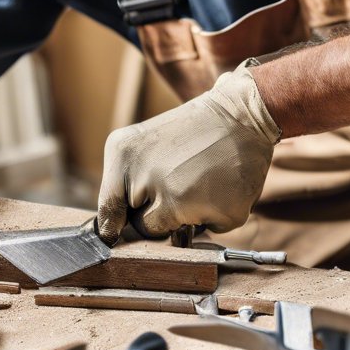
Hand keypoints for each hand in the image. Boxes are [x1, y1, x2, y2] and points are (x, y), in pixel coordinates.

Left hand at [97, 61, 279, 243]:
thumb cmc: (186, 133)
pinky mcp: (222, 213)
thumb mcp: (136, 144)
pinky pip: (209, 230)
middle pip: (143, 227)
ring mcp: (186, 200)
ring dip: (185, 217)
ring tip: (199, 180)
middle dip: (156, 213)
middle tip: (178, 180)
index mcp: (124, 158)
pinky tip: (220, 185)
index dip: (116, 224)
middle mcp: (151, 180)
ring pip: (174, 234)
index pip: (109, 213)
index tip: (117, 232)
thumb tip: (111, 234)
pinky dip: (214, 215)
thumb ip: (118, 186)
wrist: (240, 115)